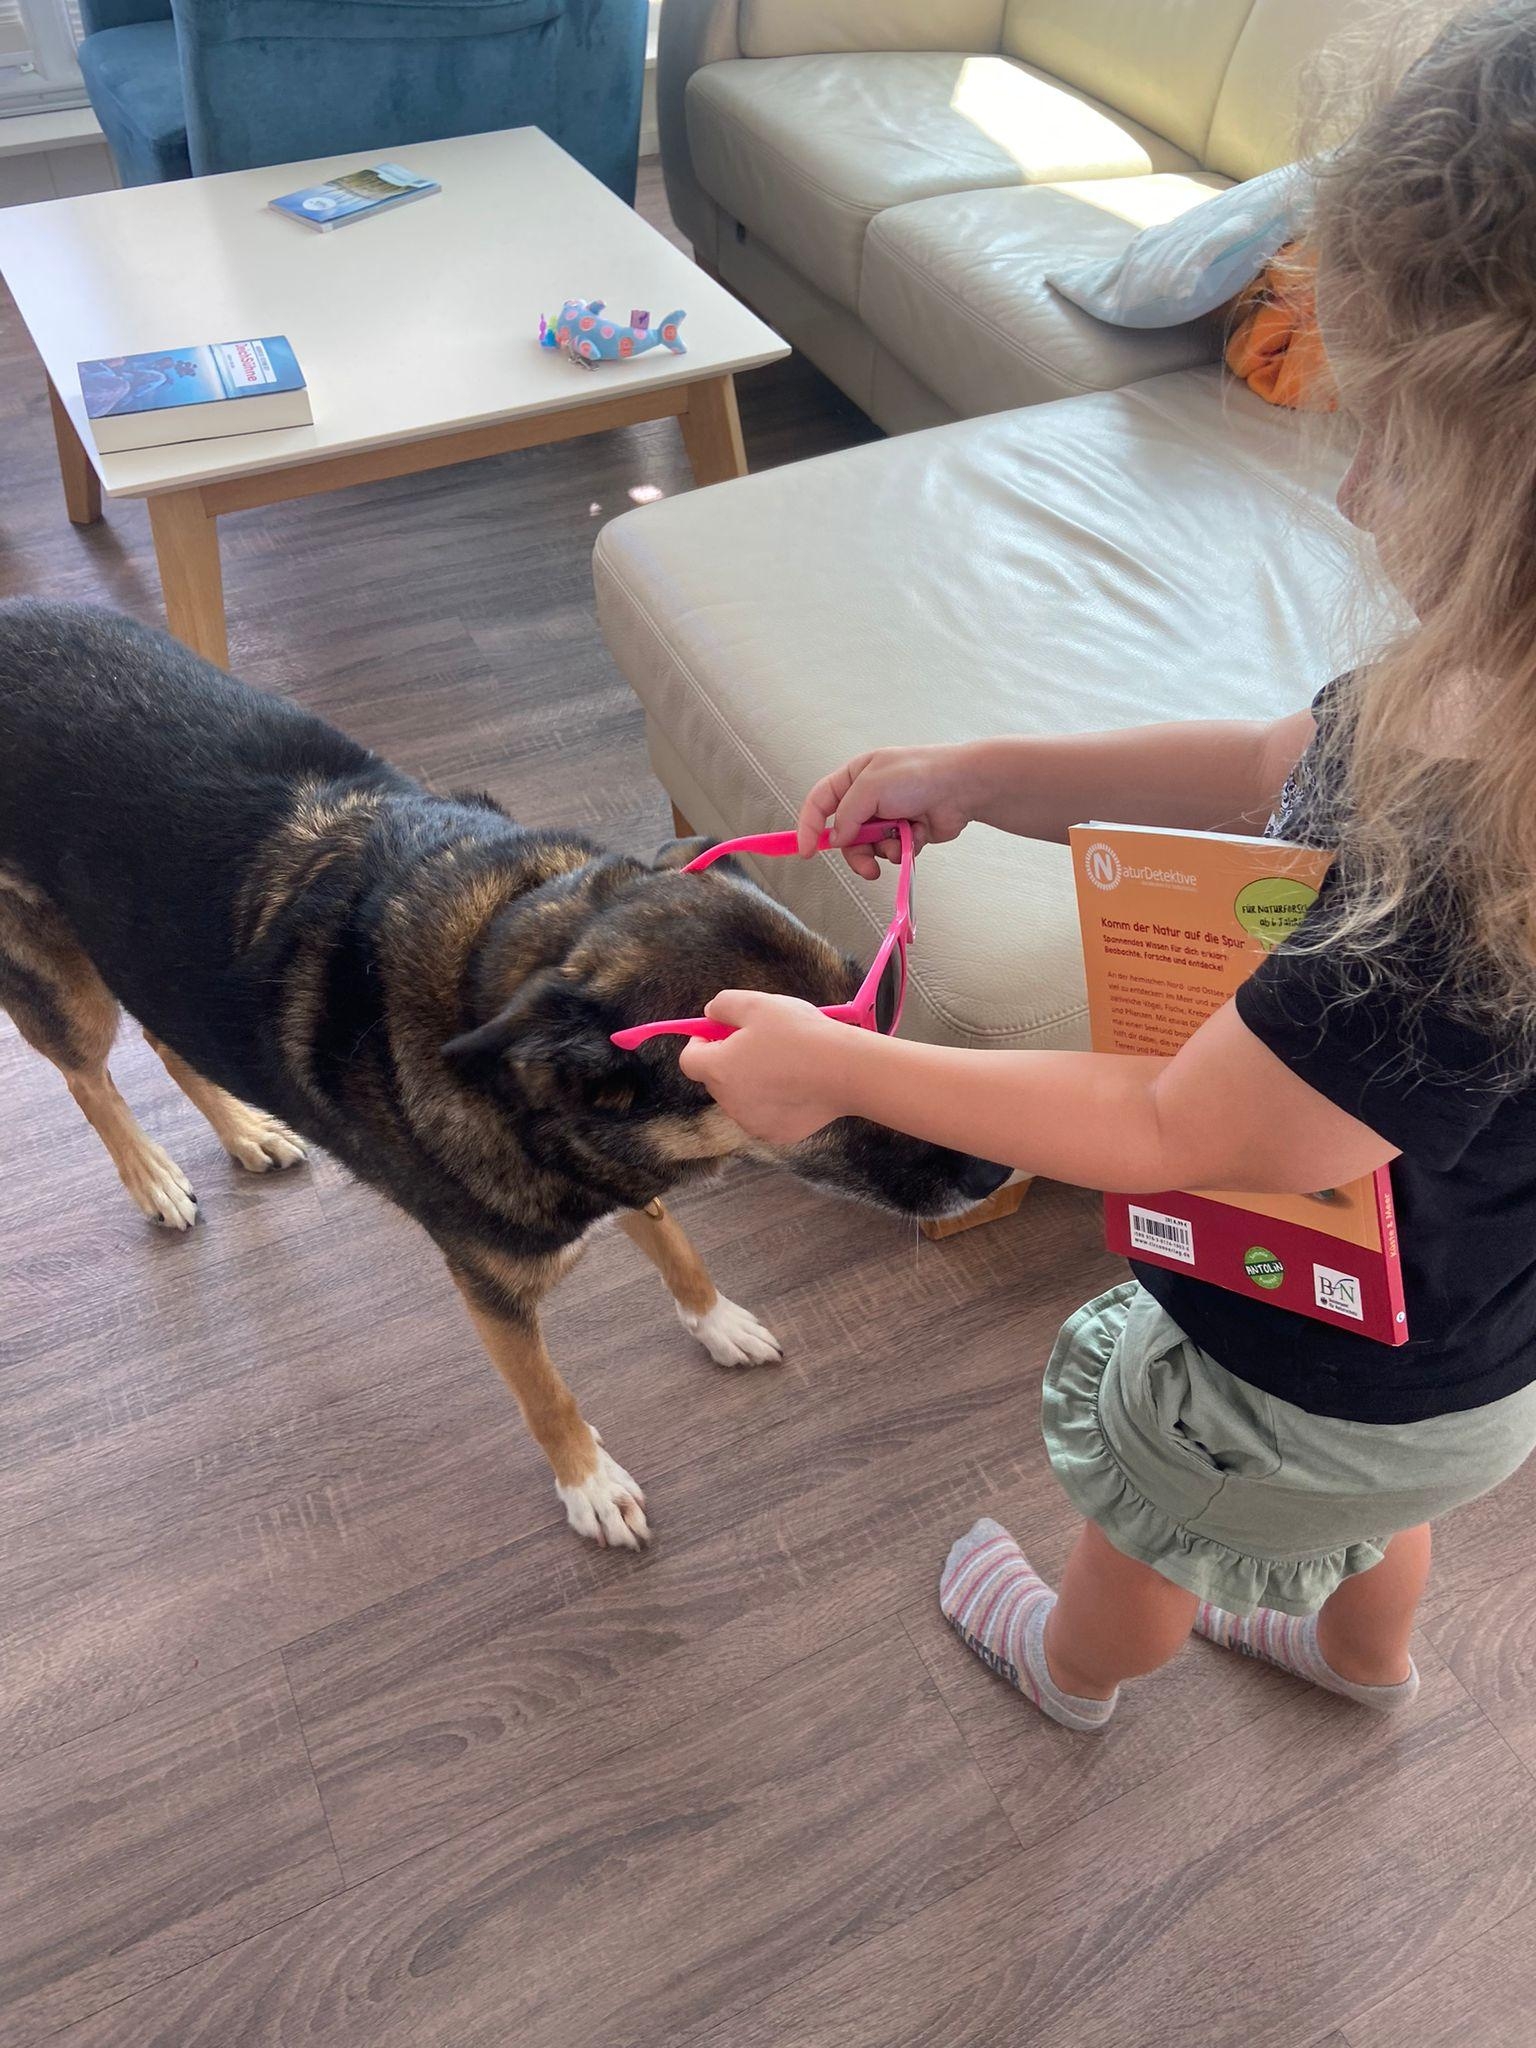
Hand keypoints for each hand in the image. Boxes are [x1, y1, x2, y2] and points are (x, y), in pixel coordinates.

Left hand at [679, 991, 856, 1143]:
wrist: (845, 1071)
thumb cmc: (800, 1035)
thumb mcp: (757, 1004)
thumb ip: (723, 1005)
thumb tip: (709, 1013)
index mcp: (719, 1069)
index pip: (689, 1060)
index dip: (699, 1043)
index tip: (719, 1032)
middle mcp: (729, 1102)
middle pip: (716, 1079)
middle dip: (729, 1061)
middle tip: (760, 1043)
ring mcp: (751, 1122)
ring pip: (740, 1098)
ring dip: (751, 1082)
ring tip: (784, 1064)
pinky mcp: (775, 1134)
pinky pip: (764, 1114)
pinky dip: (773, 1102)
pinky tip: (796, 1086)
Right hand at [796, 744, 977, 878]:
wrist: (962, 788)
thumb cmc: (919, 775)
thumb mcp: (872, 787)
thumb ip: (847, 814)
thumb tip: (837, 838)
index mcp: (855, 776)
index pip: (819, 803)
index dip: (809, 827)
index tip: (806, 851)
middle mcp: (868, 797)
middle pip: (844, 834)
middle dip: (855, 851)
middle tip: (866, 864)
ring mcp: (887, 816)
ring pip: (867, 847)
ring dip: (881, 851)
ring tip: (898, 845)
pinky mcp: (904, 833)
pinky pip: (891, 851)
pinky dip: (901, 849)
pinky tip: (915, 836)